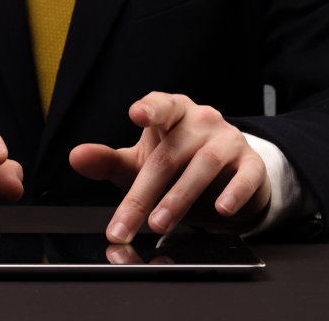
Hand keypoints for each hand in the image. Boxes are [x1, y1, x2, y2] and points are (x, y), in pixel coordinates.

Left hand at [69, 92, 270, 242]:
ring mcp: (229, 139)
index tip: (137, 114)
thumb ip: (107, 161)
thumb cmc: (176, 164)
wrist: (226, 179)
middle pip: (170, 153)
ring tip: (159, 223)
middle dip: (146, 192)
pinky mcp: (251, 163)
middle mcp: (201, 120)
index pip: (160, 105)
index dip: (150, 108)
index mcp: (172, 113)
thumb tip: (76, 157)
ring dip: (180, 197)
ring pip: (204, 164)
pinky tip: (222, 209)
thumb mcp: (139, 162)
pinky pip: (246, 175)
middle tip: (129, 222)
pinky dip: (235, 192)